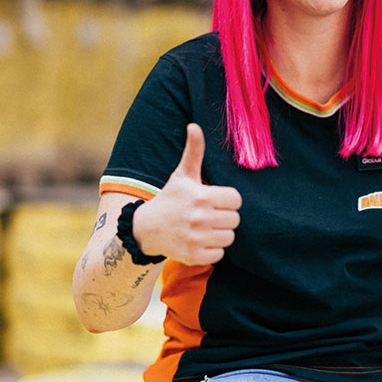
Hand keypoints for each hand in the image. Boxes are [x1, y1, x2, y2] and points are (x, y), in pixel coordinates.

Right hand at [135, 123, 240, 264]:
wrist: (145, 228)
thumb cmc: (170, 199)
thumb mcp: (182, 175)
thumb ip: (194, 151)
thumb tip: (194, 125)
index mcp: (201, 196)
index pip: (236, 200)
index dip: (227, 200)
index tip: (214, 200)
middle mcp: (199, 218)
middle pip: (235, 220)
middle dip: (224, 217)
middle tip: (208, 215)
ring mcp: (196, 238)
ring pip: (229, 238)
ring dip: (219, 234)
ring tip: (204, 228)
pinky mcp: (194, 256)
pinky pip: (219, 254)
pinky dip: (212, 250)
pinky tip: (198, 241)